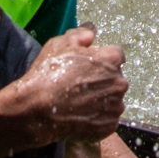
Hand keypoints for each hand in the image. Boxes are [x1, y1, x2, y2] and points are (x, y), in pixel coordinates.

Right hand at [0, 28, 127, 148]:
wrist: (38, 108)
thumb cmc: (49, 72)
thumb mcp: (59, 44)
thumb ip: (80, 34)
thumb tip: (91, 31)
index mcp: (111, 60)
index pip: (116, 54)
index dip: (100, 56)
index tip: (87, 62)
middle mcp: (120, 83)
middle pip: (116, 77)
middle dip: (102, 78)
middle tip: (79, 81)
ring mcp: (116, 106)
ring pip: (113, 98)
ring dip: (101, 97)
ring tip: (78, 99)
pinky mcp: (110, 126)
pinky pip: (107, 118)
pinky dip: (97, 116)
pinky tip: (80, 112)